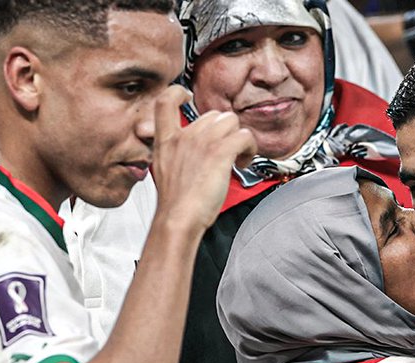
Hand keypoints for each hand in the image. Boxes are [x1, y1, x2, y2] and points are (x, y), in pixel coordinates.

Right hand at [151, 85, 257, 237]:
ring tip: (238, 159)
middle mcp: (185, 136)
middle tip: (227, 153)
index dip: (178, 93)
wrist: (178, 217)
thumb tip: (189, 155)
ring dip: (239, 139)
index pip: (165, 100)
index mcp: (167, 139)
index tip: (187, 97)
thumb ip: (174, 155)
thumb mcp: (164, 171)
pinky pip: (245, 136)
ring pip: (231, 121)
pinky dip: (250, 148)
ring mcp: (202, 141)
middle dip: (224, 131)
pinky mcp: (220, 152)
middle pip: (212, 115)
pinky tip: (244, 163)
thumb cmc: (175, 204)